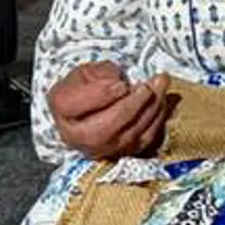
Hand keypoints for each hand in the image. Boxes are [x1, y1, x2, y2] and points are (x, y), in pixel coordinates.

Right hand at [49, 62, 172, 159]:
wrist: (89, 109)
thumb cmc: (85, 87)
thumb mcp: (85, 71)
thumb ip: (99, 74)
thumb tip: (119, 84)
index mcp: (62, 110)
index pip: (76, 106)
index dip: (101, 96)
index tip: (121, 84)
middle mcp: (78, 137)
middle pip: (105, 128)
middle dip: (131, 106)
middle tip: (147, 86)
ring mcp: (101, 149)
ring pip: (128, 135)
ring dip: (150, 108)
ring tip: (160, 84)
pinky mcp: (122, 152)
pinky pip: (143, 139)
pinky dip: (157, 118)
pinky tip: (161, 99)